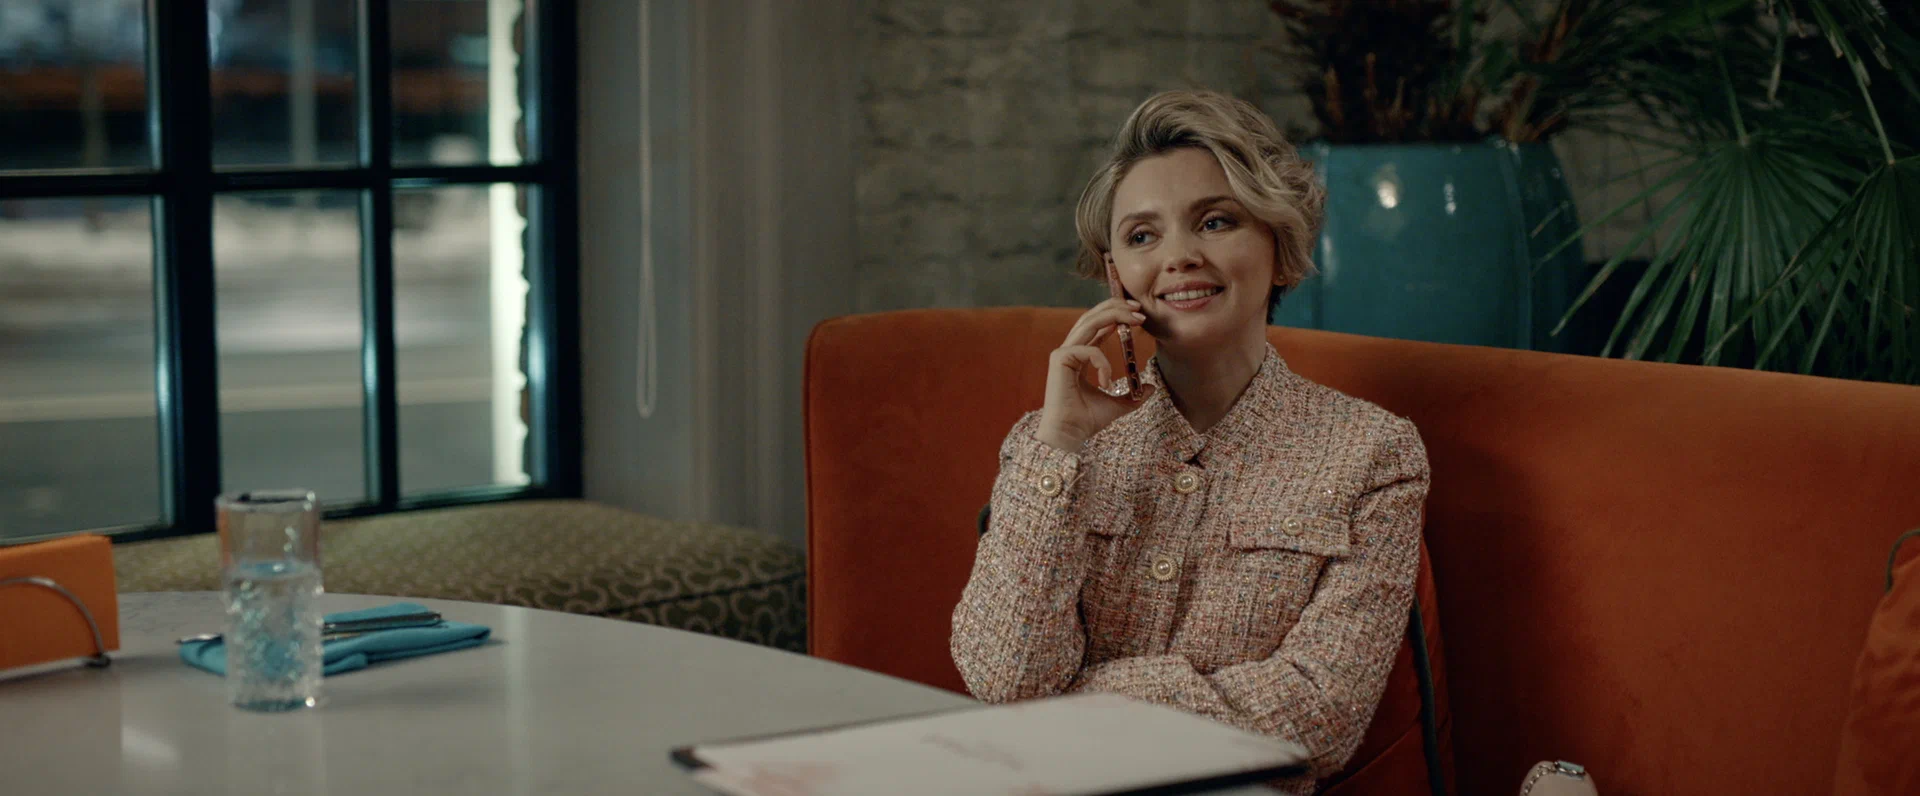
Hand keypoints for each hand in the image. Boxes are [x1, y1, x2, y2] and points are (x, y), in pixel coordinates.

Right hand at [1035, 298, 1156, 451]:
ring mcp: (1063, 353)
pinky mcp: (1060, 359)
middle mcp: (1070, 351)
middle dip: (1116, 307)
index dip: (1117, 316)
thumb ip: (1133, 395)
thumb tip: (1152, 388)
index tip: (1139, 316)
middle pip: (1091, 317)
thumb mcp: (1118, 405)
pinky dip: (1104, 363)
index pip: (1097, 326)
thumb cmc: (1087, 421)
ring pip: (1089, 323)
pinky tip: (1106, 382)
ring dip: (1114, 316)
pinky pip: (1090, 350)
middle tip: (1139, 309)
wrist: (1070, 435)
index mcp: (1080, 356)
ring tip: (1136, 319)